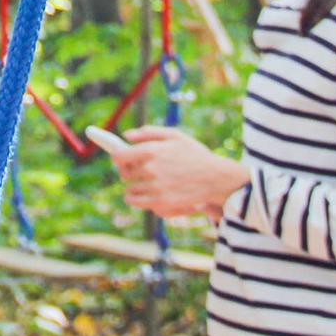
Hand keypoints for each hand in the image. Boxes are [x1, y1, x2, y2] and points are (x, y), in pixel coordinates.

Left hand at [110, 126, 248, 219]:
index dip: (118, 157)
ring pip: (129, 190)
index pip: (119, 156)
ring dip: (135, 187)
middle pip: (124, 174)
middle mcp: (150, 170)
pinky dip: (139, 199)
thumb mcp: (175, 136)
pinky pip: (136, 202)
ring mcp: (154, 188)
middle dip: (130, 172)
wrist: (216, 179)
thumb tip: (127, 136)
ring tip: (150, 183)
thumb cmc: (196, 155)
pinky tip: (151, 194)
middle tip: (143, 171)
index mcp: (151, 151)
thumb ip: (149, 132)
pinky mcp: (160, 203)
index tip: (122, 159)